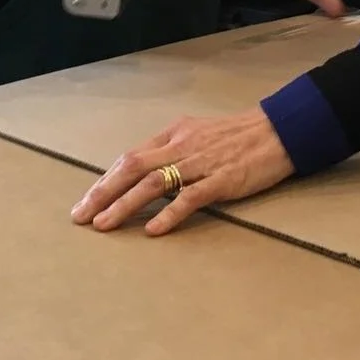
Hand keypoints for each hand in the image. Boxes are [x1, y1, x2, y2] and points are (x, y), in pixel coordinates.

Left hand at [70, 107, 294, 235]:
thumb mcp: (199, 133)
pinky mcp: (222, 179)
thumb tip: (144, 171)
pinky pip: (191, 197)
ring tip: (104, 225)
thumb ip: (172, 149)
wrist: (278, 130)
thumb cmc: (238, 134)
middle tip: (81, 216)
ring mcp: (201, 162)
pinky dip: (169, 213)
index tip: (87, 201)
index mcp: (174, 133)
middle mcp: (182, 145)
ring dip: (125, 204)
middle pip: (133, 168)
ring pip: (154, 182)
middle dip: (103, 192)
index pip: (131, 157)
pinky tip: (153, 230)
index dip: (106, 180)